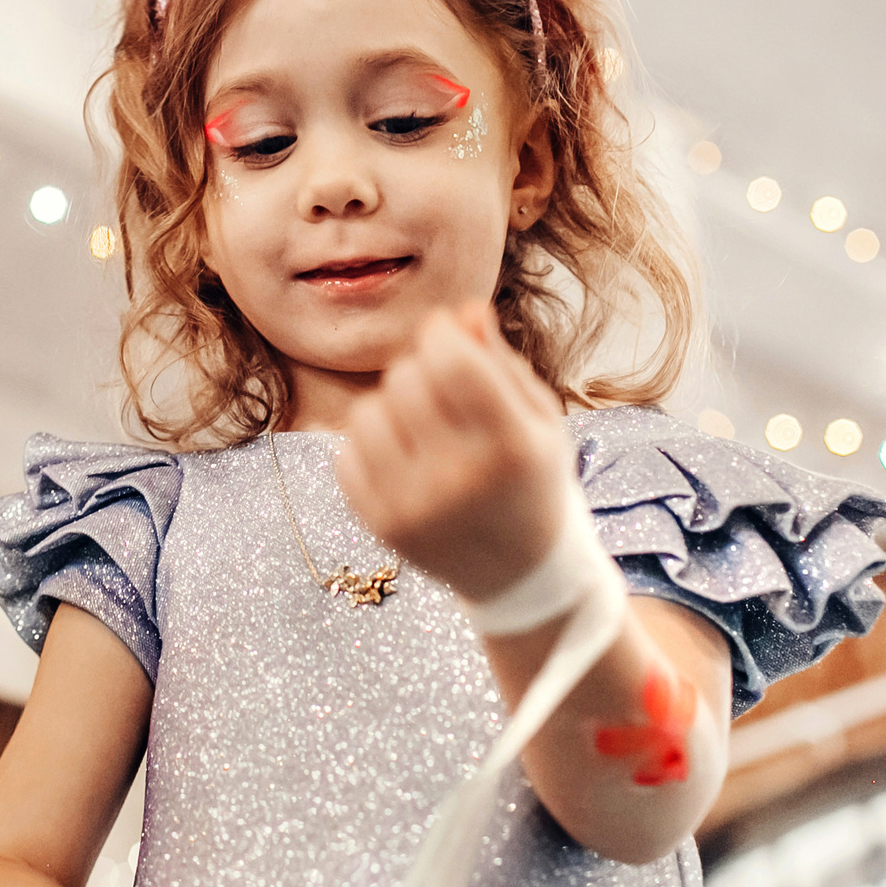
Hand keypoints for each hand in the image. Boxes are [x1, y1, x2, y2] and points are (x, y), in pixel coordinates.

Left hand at [336, 303, 573, 603]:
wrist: (519, 573)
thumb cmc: (532, 477)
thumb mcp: (539, 417)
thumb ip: (500, 360)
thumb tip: (462, 313)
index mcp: (511, 446)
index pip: (451, 358)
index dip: (441, 331)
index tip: (448, 335)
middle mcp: (460, 479)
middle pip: (405, 376)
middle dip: (420, 368)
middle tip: (443, 390)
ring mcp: (413, 507)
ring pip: (367, 410)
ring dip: (392, 405)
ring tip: (422, 426)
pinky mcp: (380, 525)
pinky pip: (346, 451)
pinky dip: (370, 444)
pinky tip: (403, 457)